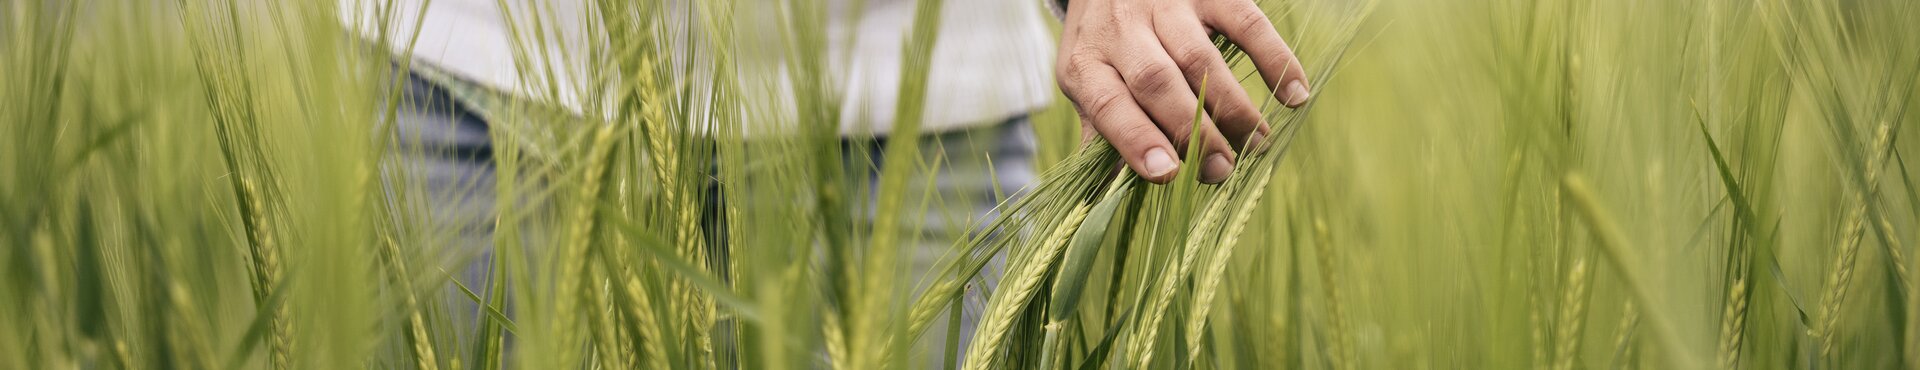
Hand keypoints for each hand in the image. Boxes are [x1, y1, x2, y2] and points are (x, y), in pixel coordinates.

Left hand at [1056, 0, 1309, 183]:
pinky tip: (1294, 95)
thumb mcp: (1086, 80)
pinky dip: (1273, 59)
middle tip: (1223, 170)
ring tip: (1257, 144)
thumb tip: (1116, 192)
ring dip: (1233, 108)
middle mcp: (1121, 30)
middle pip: (1157, 83)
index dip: (1137, 141)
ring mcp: (1166, 6)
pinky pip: (1246, 24)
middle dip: (1194, 133)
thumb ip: (1102, 131)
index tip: (1168, 174)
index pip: (1109, 104)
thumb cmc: (1105, 41)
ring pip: (1200, 59)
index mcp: (1087, 63)